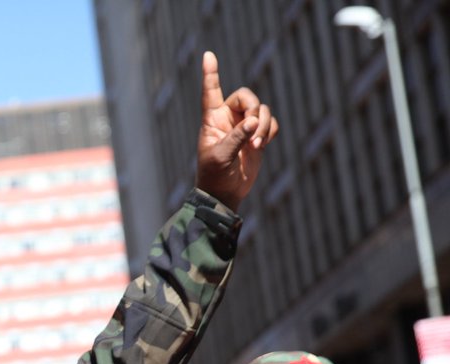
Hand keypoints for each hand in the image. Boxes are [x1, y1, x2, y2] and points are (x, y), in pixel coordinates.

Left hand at [195, 51, 278, 210]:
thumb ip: (236, 137)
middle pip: (247, 96)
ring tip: (257, 146)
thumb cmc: (215, 175)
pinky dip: (271, 131)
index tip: (208, 55)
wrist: (225, 193)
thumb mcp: (221, 157)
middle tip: (253, 134)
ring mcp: (243, 126)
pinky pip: (271, 122)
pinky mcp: (257, 136)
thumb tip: (253, 121)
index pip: (211, 92)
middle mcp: (228, 118)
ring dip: (264, 125)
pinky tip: (263, 145)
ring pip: (262, 110)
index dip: (210, 74)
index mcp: (212, 119)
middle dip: (255, 111)